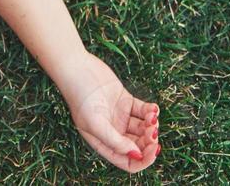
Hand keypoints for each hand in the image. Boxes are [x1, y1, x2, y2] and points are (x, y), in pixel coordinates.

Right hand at [58, 51, 159, 172]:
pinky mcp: (126, 101)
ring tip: (152, 116)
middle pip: (138, 145)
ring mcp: (121, 117)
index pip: (128, 161)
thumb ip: (115, 142)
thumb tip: (136, 155)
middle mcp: (113, 132)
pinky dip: (151, 112)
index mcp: (104, 142)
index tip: (152, 150)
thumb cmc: (80, 97)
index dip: (143, 159)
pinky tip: (153, 108)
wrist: (77, 69)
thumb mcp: (94, 123)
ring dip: (152, 125)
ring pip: (143, 128)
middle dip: (149, 141)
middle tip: (153, 131)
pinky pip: (144, 111)